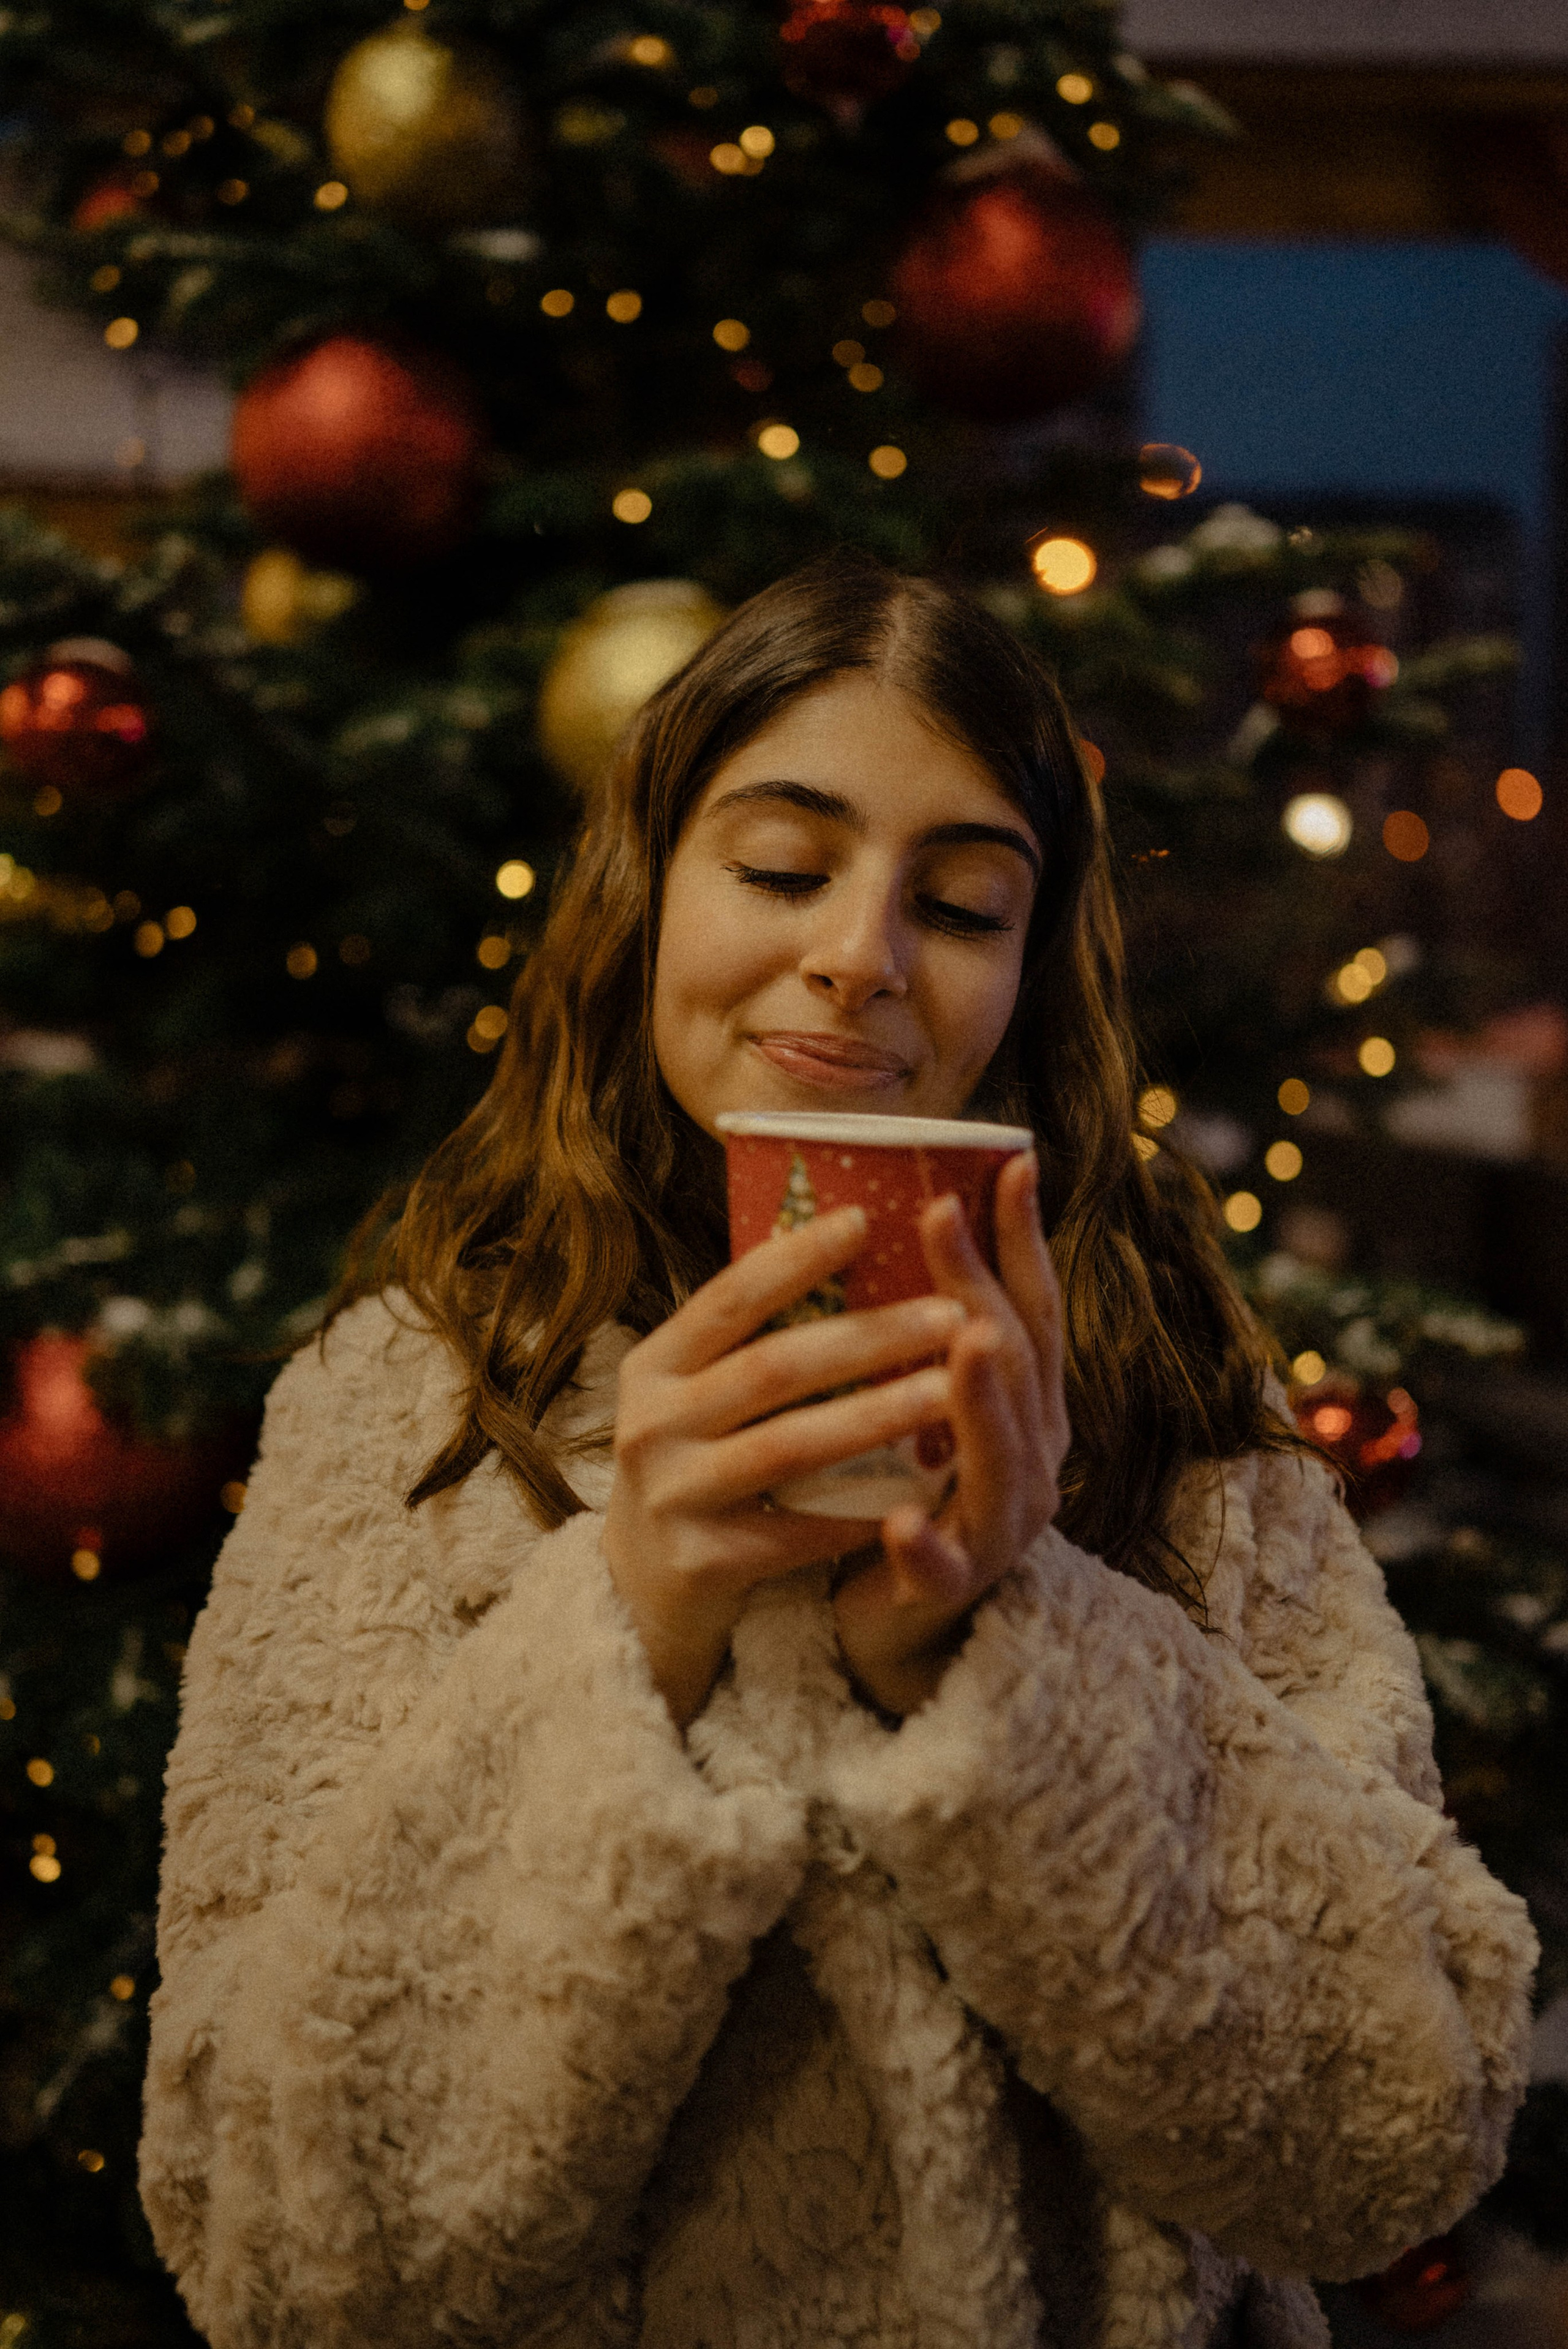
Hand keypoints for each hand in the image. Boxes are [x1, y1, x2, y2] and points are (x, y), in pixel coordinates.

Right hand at [603, 1204, 965, 1729]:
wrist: (638, 1589)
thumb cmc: (695, 1467)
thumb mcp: (695, 1395)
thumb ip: (748, 1342)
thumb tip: (851, 1247)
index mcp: (653, 1366)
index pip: (728, 1297)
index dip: (795, 1257)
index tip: (866, 1219)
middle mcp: (650, 1424)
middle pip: (773, 1367)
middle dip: (869, 1336)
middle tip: (951, 1313)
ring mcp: (672, 1494)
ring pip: (790, 1446)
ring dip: (877, 1415)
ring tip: (948, 1390)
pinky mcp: (699, 1561)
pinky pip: (797, 1531)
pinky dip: (860, 1510)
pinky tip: (920, 1492)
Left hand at [831, 1151, 1069, 1719]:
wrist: (900, 1625)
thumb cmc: (914, 1493)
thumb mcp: (932, 1408)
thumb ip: (935, 1338)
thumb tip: (913, 1217)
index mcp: (1030, 1411)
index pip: (1034, 1311)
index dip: (1023, 1240)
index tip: (1009, 1162)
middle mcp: (1033, 1461)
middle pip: (1014, 1365)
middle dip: (982, 1288)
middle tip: (946, 1214)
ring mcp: (999, 1529)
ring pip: (999, 1457)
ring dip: (981, 1399)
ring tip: (967, 1343)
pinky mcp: (951, 1589)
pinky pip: (942, 1565)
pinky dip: (924, 1542)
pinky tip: (899, 1518)